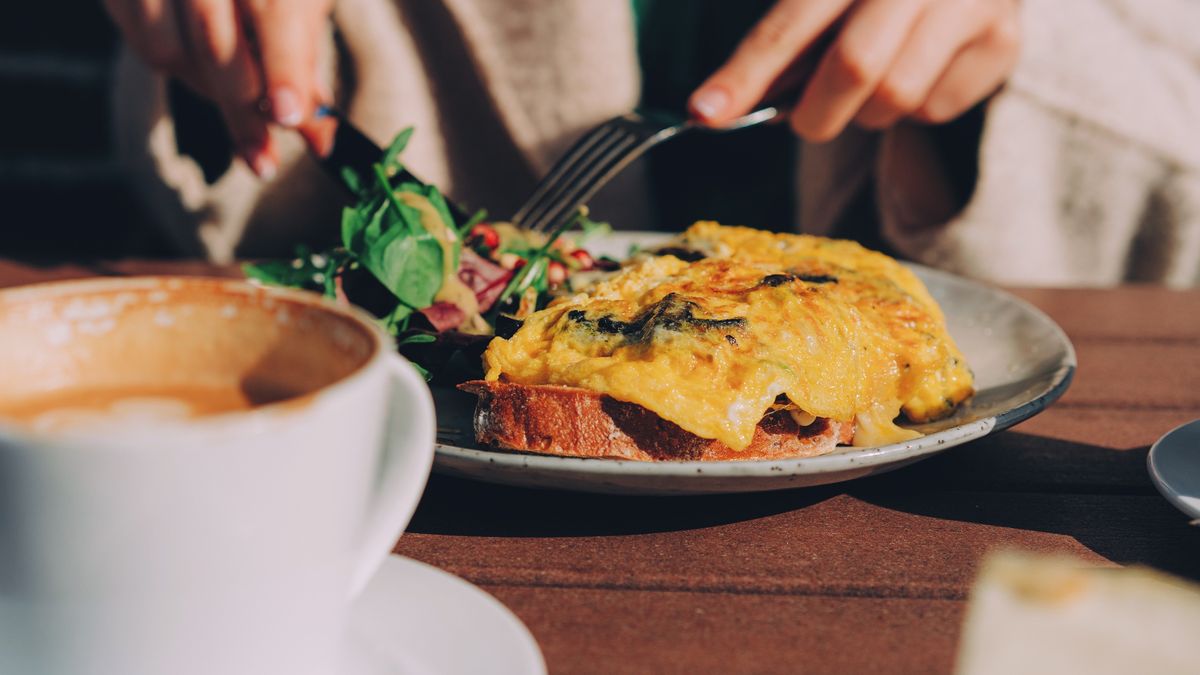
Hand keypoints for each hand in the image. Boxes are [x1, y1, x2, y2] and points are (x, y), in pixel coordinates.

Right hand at [104, 0, 333, 176]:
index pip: (276, 13)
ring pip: (170, 51)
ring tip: (242, 95)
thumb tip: (321, 139)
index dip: (283, 68)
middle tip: (265, 159)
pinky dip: (179, 68)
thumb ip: (306, 65)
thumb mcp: (302, 4)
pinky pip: (143, 45)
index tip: (288, 117)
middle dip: (243, 110)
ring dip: (210, 90)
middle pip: (217, 42)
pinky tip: (204, 66)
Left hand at [688, 0, 1019, 140]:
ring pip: (896, 97)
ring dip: (867, 111)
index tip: (705, 113)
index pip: (792, 21)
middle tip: (806, 120)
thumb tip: (724, 103)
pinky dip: (912, 107)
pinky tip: (919, 69)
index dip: (746, 73)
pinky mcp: (1004, 40)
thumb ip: (788, 37)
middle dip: (815, 112)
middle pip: (854, 67)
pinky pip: (935, 109)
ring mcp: (972, 1)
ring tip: (873, 79)